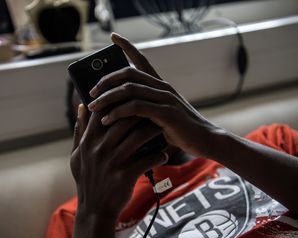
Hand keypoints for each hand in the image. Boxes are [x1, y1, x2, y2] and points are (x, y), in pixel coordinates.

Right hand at [70, 104, 167, 220]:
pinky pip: (147, 159)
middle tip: (154, 109)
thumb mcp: (78, 155)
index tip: (131, 98)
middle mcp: (99, 149)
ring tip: (162, 128)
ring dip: (153, 130)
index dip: (117, 101)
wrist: (95, 211)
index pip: (102, 112)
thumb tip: (82, 106)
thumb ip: (80, 130)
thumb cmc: (87, 180)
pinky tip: (164, 154)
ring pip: (139, 137)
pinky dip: (158, 155)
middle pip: (124, 120)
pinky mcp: (125, 176)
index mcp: (88, 141)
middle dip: (141, 112)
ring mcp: (113, 162)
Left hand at [88, 33, 224, 157]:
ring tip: (93, 106)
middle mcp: (162, 87)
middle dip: (106, 80)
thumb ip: (144, 109)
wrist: (205, 140)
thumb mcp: (160, 115)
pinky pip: (136, 107)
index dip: (127, 46)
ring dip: (107, 97)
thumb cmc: (180, 130)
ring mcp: (165, 98)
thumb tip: (119, 109)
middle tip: (91, 91)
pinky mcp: (165, 112)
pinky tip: (107, 119)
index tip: (112, 37)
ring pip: (129, 89)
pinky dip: (118, 112)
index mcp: (160, 85)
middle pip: (128, 73)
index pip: (141, 60)